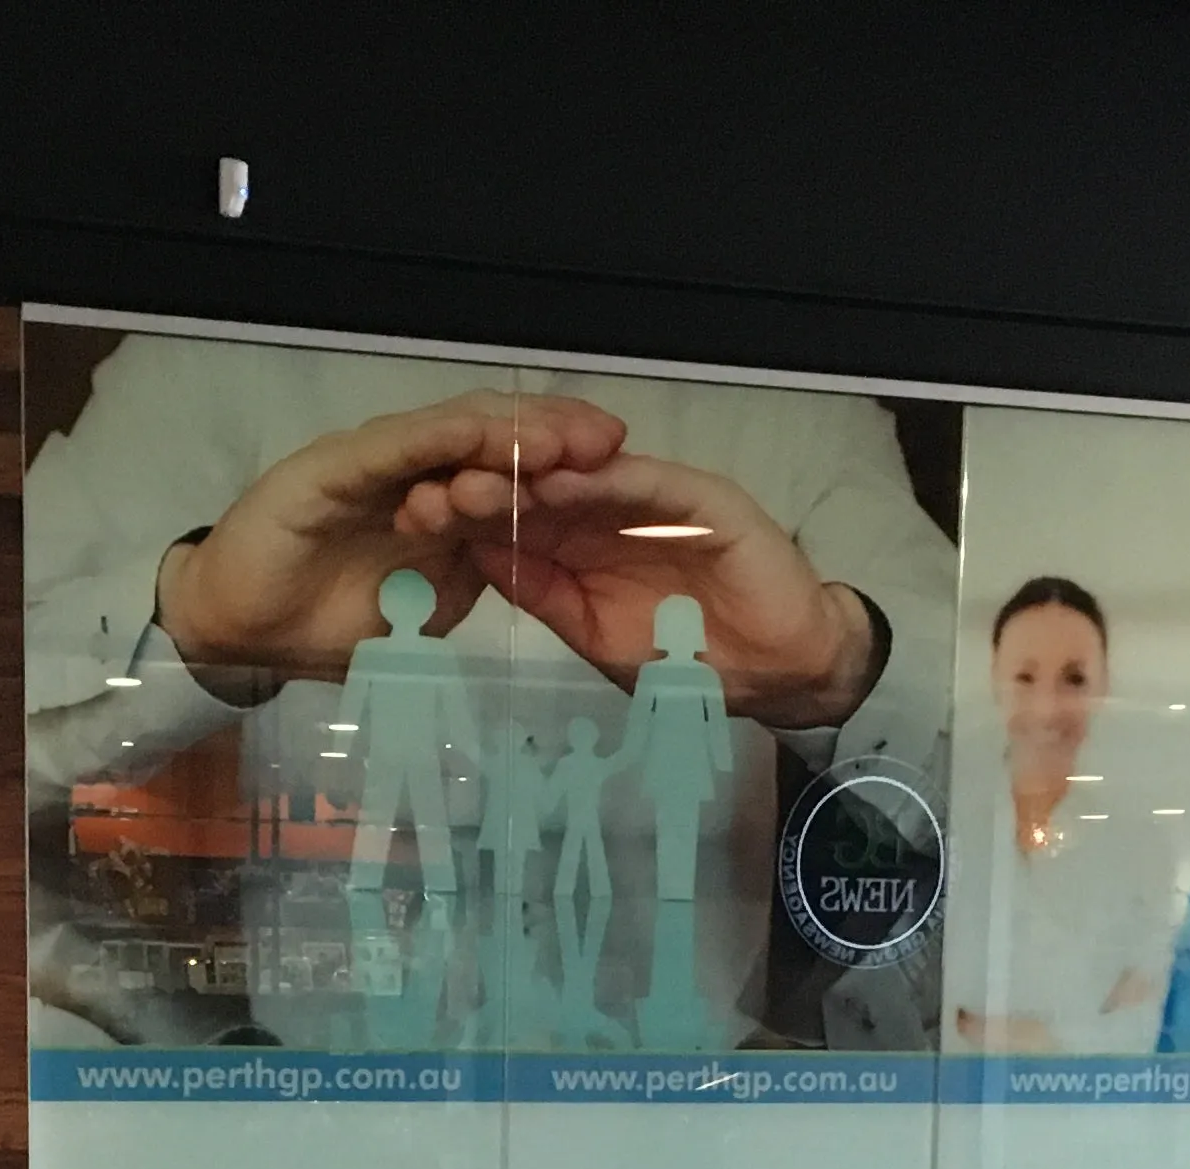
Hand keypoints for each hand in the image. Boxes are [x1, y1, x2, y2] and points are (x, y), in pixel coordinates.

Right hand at [153, 390, 628, 706]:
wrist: (243, 631)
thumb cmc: (328, 623)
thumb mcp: (427, 609)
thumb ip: (476, 577)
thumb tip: (537, 568)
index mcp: (439, 500)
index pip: (513, 465)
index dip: (566, 463)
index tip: (623, 472)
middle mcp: (413, 469)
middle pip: (494, 434)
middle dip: (555, 432)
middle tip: (610, 440)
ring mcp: (374, 462)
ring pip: (453, 432)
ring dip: (510, 430)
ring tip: (564, 437)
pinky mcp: (332, 468)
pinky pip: (396, 447)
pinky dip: (440, 440)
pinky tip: (481, 434)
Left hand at [460, 450, 880, 729]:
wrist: (777, 671)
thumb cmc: (690, 660)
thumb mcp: (594, 634)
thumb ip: (542, 594)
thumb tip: (477, 557)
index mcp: (583, 543)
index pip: (515, 519)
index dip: (464, 517)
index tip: (412, 520)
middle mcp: (611, 511)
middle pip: (538, 488)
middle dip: (482, 488)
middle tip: (427, 493)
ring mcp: (654, 499)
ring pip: (581, 478)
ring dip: (528, 477)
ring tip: (476, 480)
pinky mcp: (699, 498)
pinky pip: (643, 484)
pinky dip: (600, 481)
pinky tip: (556, 480)